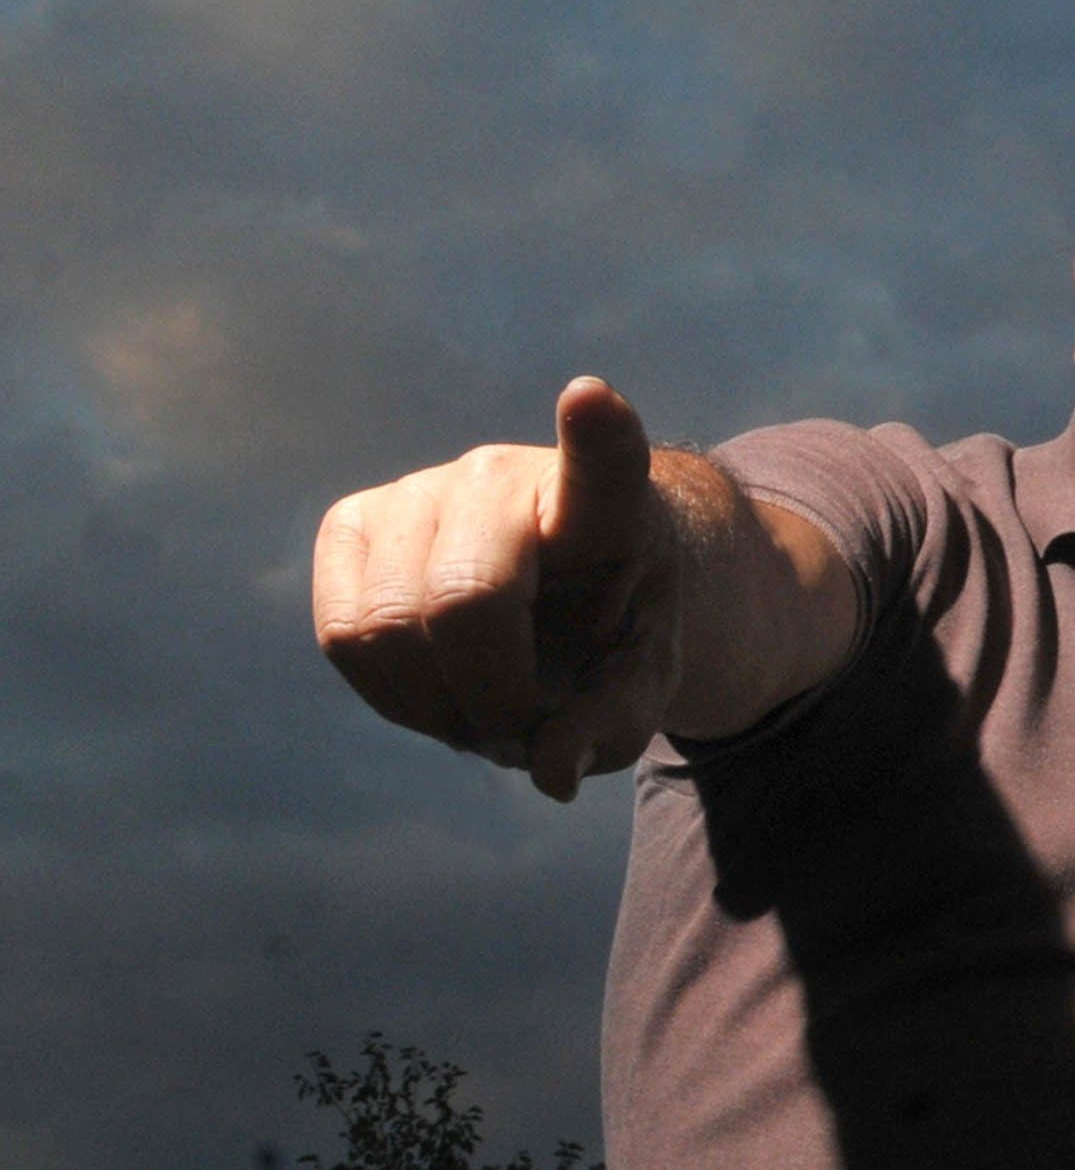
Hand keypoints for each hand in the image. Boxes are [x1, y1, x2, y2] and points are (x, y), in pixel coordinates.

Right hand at [311, 376, 680, 800]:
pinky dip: (387, 693)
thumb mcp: (637, 686)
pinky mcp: (352, 521)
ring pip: (388, 627)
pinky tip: (434, 689)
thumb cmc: (607, 633)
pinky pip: (342, 635)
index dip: (598, 435)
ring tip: (484, 709)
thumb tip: (550, 771)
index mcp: (605, 505)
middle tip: (525, 729)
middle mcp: (503, 476)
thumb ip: (611, 725)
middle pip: (466, 600)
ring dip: (435, 707)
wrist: (560, 593)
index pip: (604, 461)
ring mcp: (418, 490)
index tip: (590, 398)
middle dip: (489, 697)